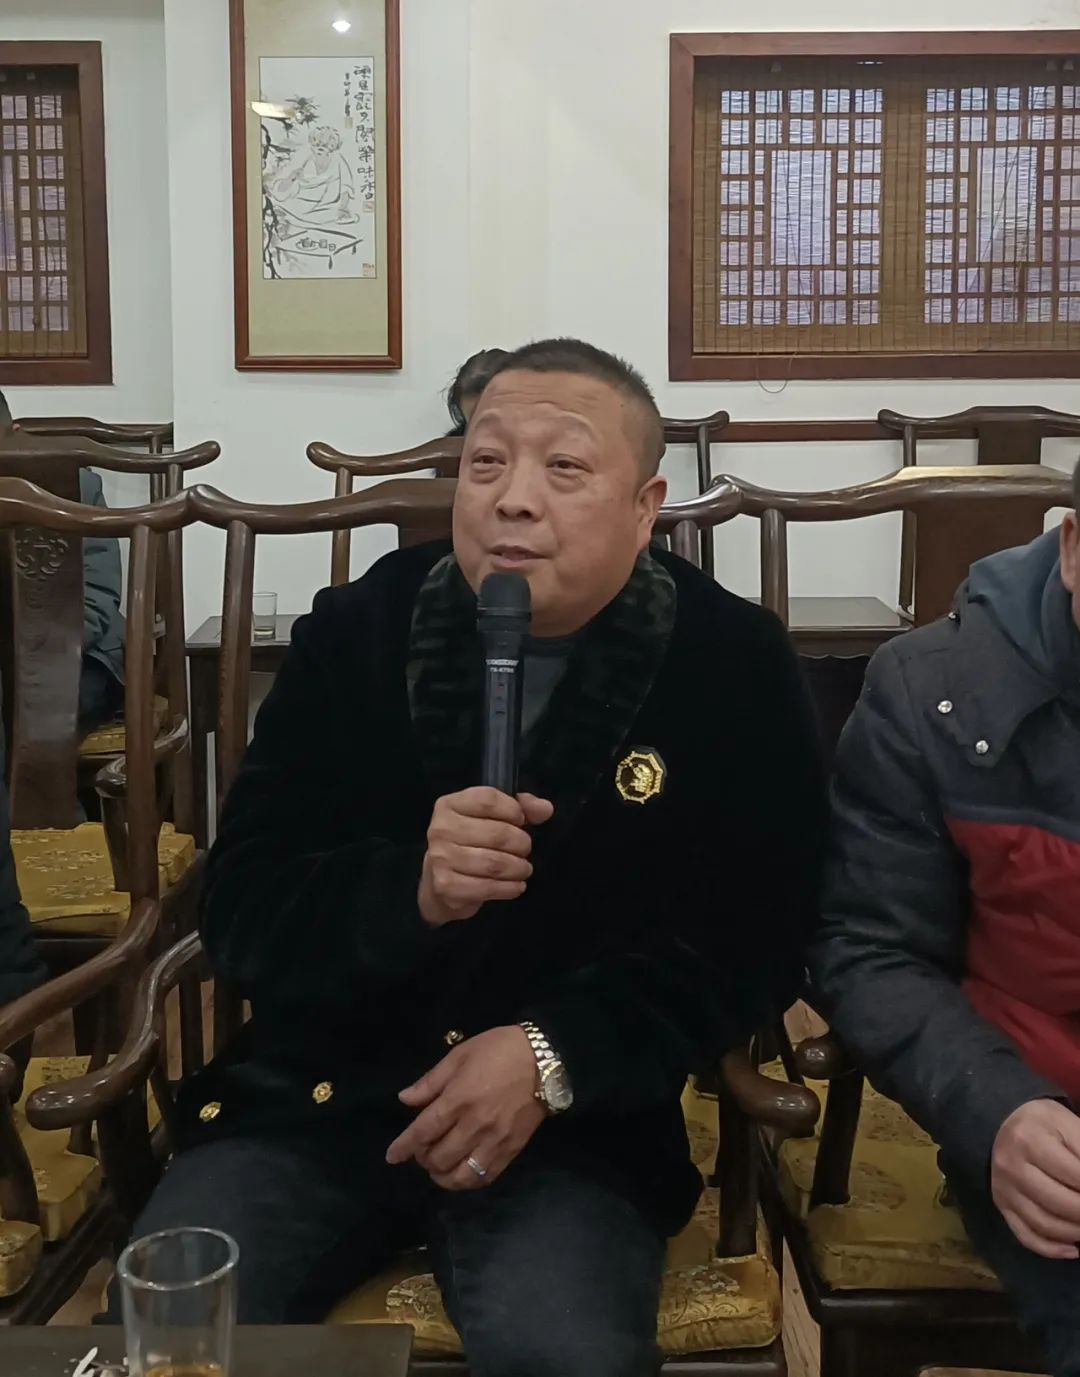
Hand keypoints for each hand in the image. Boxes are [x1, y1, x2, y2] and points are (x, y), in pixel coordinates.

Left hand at [385, 1027, 544, 1189]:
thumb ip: (431, 1082)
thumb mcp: (460, 1055)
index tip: (391, 1157)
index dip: (403, 1147)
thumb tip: (405, 1100)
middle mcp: (474, 1125)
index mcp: (458, 1099)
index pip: (423, 1132)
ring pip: (460, 1176)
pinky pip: (484, 1178)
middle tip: (422, 1150)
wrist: (546, 1060)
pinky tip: (461, 1173)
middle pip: (438, 1158)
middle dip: (423, 1159)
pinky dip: (467, 1181)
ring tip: (439, 1167)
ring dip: (442, 1176)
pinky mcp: (511, 1151)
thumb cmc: (499, 1050)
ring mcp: (494, 1141)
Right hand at [418, 788, 553, 927]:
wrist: (440, 884)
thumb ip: (520, 808)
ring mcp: (441, 858)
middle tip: (524, 850)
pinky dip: (510, 888)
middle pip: (498, 833)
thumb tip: (545, 808)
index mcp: (450, 805)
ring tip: (523, 869)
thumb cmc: (470, 844)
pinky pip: (488, 887)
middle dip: (521, 844)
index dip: (514, 810)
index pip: (488, 799)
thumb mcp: (492, 818)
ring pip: (496, 863)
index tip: (521, 821)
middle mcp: (441, 828)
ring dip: (518, 868)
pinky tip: (516, 885)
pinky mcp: (446, 885)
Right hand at [992, 1099, 1079, 1257]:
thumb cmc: (1045, 1125)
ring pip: (1046, 1225)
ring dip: (1076, 1232)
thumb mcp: (1069, 1125)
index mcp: (1030, 1138)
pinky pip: (1027, 1237)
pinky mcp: (1002, 1206)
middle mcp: (1011, 1165)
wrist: (1003, 1125)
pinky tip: (1074, 1246)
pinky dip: (1054, 1249)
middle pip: (1061, 1203)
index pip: (1076, 1175)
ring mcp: (1004, 1189)